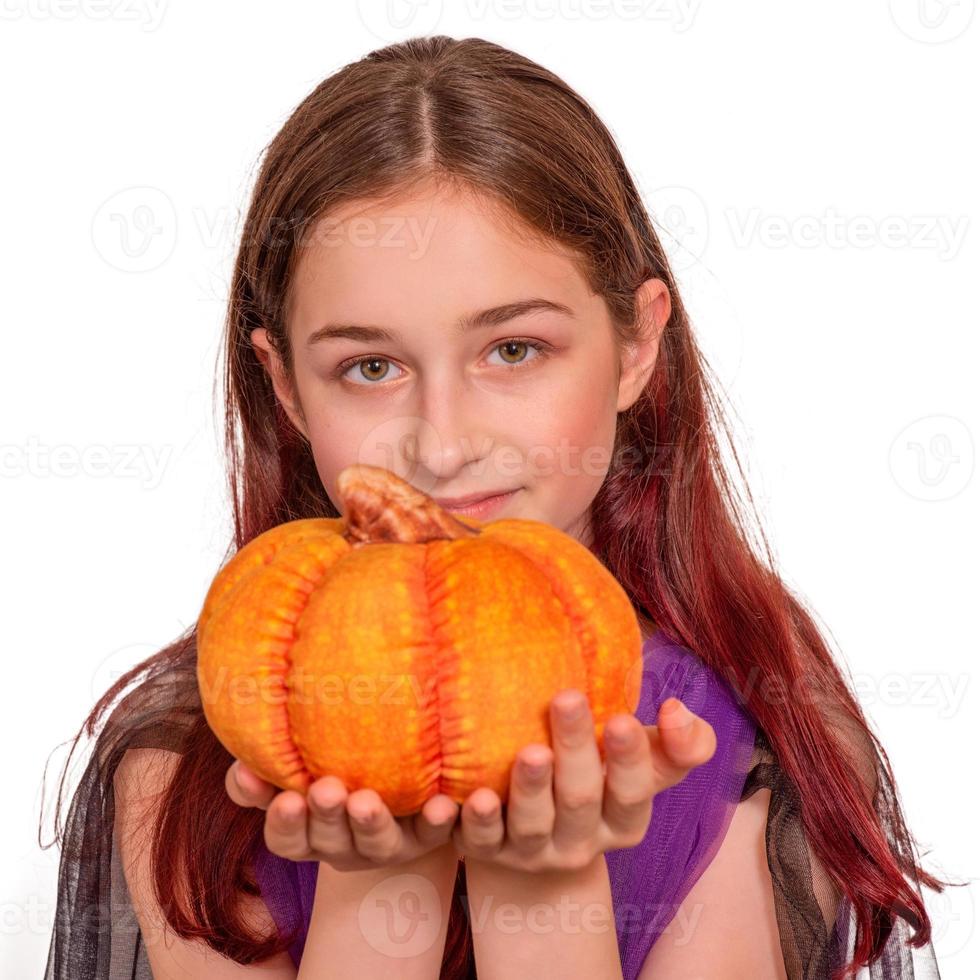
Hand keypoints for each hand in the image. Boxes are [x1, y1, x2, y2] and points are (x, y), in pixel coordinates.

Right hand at [225, 761, 461, 871]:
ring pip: (378, 843)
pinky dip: (437, 821)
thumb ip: (265, 769)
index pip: (287, 838)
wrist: (396, 772)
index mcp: (308, 833)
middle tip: (325, 790)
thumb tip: (241, 767)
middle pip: (331, 841)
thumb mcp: (293, 767)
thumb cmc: (331, 763)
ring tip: (366, 800)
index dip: (285, 824)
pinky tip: (442, 804)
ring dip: (371, 823)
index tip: (285, 801)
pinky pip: (433, 832)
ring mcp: (386, 844)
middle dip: (327, 817)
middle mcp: (345, 846)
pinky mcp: (426, 834)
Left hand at [451, 689, 716, 872]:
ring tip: (529, 751)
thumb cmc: (600, 778)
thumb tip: (677, 709)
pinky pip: (478, 840)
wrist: (541, 836)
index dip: (630, 759)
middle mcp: (581, 842)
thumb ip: (681, 741)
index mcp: (623, 821)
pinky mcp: (486, 850)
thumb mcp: (645, 764)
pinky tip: (469, 797)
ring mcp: (531, 851)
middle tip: (567, 699)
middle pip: (580, 800)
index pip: (632, 793)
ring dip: (530, 788)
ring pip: (532, 825)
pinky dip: (473, 821)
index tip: (622, 718)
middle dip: (576, 750)